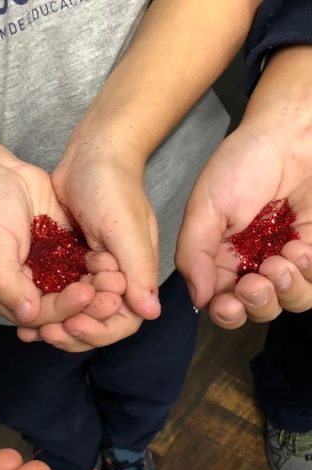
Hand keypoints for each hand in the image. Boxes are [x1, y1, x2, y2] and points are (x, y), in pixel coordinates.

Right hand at [0, 158, 99, 327]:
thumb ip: (5, 282)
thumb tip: (27, 315)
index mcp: (6, 295)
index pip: (41, 315)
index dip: (65, 310)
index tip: (87, 293)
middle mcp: (29, 289)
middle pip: (63, 308)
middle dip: (88, 305)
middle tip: (113, 296)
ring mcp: (47, 271)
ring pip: (77, 290)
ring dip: (98, 290)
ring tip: (118, 280)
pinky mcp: (62, 253)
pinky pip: (83, 268)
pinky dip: (99, 268)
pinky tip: (114, 262)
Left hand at [18, 140, 159, 350]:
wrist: (92, 153)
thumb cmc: (113, 186)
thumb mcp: (126, 227)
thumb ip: (138, 268)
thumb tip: (150, 313)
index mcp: (135, 275)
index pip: (123, 320)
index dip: (99, 330)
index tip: (72, 324)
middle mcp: (116, 278)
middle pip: (97, 322)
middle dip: (73, 332)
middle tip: (44, 332)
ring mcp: (92, 271)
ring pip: (76, 311)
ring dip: (56, 324)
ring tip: (30, 330)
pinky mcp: (71, 262)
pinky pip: (60, 291)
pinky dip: (46, 303)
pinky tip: (25, 311)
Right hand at [176, 113, 311, 328]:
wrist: (294, 133)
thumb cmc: (244, 162)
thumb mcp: (204, 208)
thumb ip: (193, 255)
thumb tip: (199, 298)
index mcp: (218, 257)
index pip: (220, 302)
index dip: (225, 312)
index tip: (229, 303)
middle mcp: (251, 262)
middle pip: (256, 309)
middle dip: (257, 304)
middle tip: (256, 283)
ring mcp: (285, 257)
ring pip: (289, 302)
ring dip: (287, 290)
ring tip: (282, 259)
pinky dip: (309, 273)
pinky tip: (299, 247)